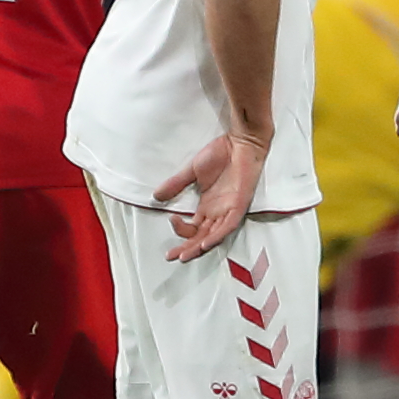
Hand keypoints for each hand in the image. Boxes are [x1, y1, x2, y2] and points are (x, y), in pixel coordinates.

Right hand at [156, 131, 267, 262]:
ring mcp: (229, 209)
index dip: (181, 232)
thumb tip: (156, 196)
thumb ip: (176, 184)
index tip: (169, 225)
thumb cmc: (222, 154)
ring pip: (214, 235)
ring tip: (185, 255)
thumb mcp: (192, 171)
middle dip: (186, 248)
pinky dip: (217, 235)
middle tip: (171, 256)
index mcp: (208, 205)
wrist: (241, 141)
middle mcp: (218, 211)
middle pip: (202, 236)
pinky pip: (228, 225)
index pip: (194, 227)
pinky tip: (205, 243)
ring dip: (199, 246)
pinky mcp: (240, 205)